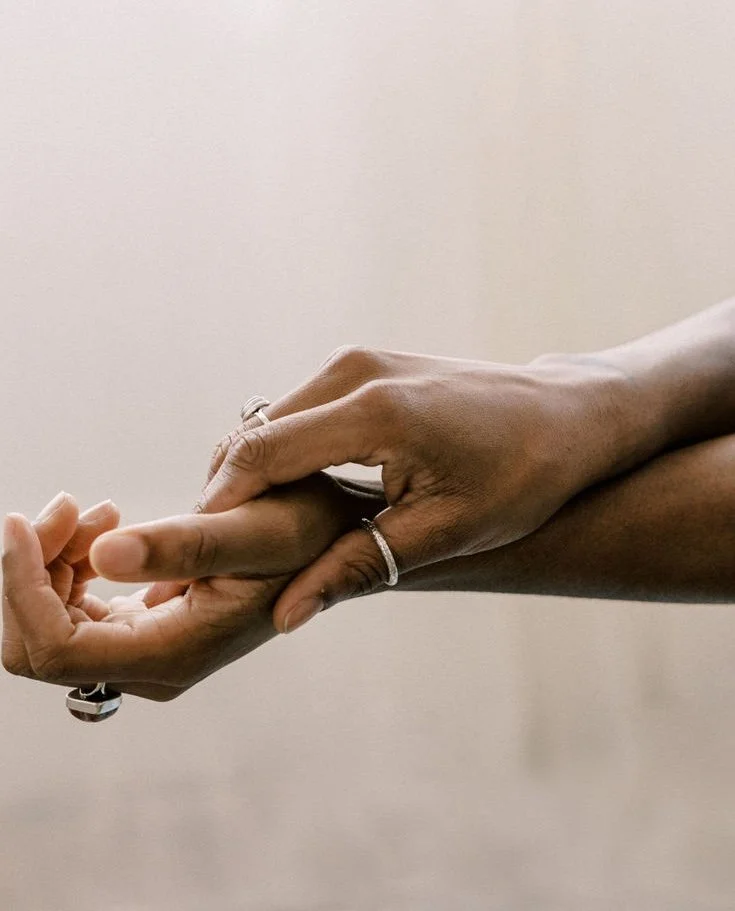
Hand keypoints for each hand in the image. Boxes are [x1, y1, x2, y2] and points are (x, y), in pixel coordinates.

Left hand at [2, 478, 364, 699]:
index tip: (19, 523)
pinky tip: (106, 522)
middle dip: (33, 569)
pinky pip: (74, 604)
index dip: (21, 588)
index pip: (54, 649)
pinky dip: (73, 559)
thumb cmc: (302, 534)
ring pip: (50, 619)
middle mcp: (150, 666)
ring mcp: (143, 650)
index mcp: (171, 653)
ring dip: (54, 556)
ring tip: (99, 508)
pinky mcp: (140, 627)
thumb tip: (104, 554)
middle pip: (39, 640)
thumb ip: (179, 546)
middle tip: (71, 504)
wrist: (326, 543)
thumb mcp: (250, 531)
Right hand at [198, 347, 635, 631]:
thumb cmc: (522, 476)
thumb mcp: (444, 532)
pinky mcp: (366, 365)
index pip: (259, 457)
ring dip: (253, 477)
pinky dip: (283, 454)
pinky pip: (300, 411)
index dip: (219, 510)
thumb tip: (285, 614)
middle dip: (227, 497)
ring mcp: (359, 361)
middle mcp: (354, 371)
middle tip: (216, 559)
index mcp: (372, 411)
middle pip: (253, 437)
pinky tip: (291, 500)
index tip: (197, 559)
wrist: (568, 417)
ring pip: (271, 423)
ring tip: (249, 537)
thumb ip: (358, 568)